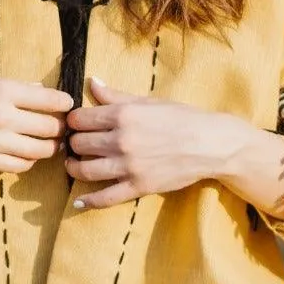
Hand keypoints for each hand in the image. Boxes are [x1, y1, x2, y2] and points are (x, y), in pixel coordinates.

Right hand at [0, 75, 72, 172]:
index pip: (51, 100)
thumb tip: (41, 90)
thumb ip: (15, 87)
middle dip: (60, 127)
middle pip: (50, 128)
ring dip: (49, 147)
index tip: (66, 105)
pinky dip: (29, 161)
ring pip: (40, 150)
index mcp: (3, 90)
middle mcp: (2, 116)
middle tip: (61, 127)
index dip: (65, 103)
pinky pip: (21, 166)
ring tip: (48, 142)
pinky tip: (26, 153)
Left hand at [64, 76, 261, 208]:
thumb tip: (92, 81)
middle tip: (76, 144)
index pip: (80, 119)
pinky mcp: (138, 187)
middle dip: (74, 143)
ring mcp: (129, 166)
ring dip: (74, 168)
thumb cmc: (181, 118)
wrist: (210, 144)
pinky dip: (89, 202)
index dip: (73, 121)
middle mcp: (122, 140)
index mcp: (123, 115)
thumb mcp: (148, 101)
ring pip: (85, 170)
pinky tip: (79, 202)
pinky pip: (105, 198)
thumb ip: (116, 95)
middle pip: (79, 144)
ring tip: (75, 165)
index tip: (76, 125)